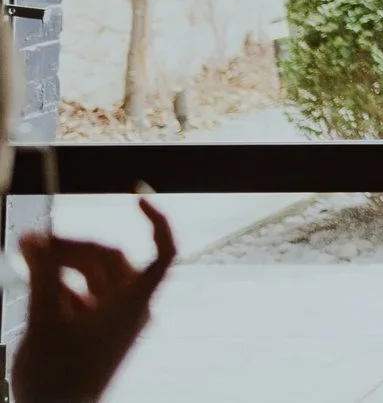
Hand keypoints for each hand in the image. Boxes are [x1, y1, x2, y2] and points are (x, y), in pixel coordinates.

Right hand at [14, 198, 174, 402]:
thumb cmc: (53, 380)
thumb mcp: (43, 322)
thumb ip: (42, 274)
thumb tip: (34, 235)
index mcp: (133, 306)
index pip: (164, 253)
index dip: (159, 220)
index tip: (138, 194)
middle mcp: (132, 310)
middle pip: (112, 260)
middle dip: (74, 245)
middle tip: (32, 240)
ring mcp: (116, 322)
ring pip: (96, 277)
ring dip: (64, 264)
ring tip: (27, 256)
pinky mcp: (99, 333)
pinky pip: (87, 297)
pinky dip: (63, 286)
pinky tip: (36, 282)